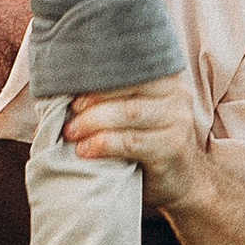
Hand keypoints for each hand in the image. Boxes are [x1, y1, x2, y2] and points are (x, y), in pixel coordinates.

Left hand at [62, 70, 206, 210]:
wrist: (182, 181)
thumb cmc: (146, 142)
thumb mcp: (134, 112)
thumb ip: (112, 95)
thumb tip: (62, 83)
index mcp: (164, 76)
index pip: (129, 63)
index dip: (97, 73)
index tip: (70, 86)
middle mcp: (176, 93)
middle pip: (128, 84)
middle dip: (93, 98)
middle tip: (69, 112)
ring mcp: (177, 120)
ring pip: (129, 112)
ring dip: (93, 122)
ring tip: (71, 133)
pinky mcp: (172, 148)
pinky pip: (131, 141)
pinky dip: (103, 144)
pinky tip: (85, 150)